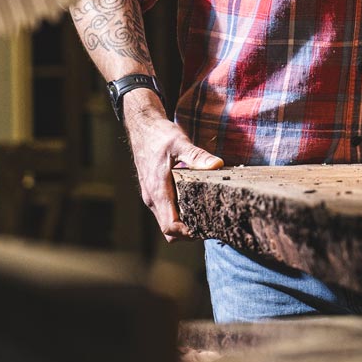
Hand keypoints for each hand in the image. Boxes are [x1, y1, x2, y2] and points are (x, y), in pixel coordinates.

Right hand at [125, 99, 223, 239]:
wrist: (143, 127)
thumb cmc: (160, 135)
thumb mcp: (180, 143)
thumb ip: (197, 156)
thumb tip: (218, 165)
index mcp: (158, 191)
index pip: (169, 226)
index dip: (187, 233)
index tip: (206, 229)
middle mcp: (152, 198)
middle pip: (168, 230)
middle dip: (188, 233)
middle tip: (211, 225)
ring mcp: (151, 196)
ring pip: (166, 222)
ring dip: (183, 224)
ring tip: (207, 217)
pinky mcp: (154, 192)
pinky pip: (166, 212)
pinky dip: (179, 215)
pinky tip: (196, 204)